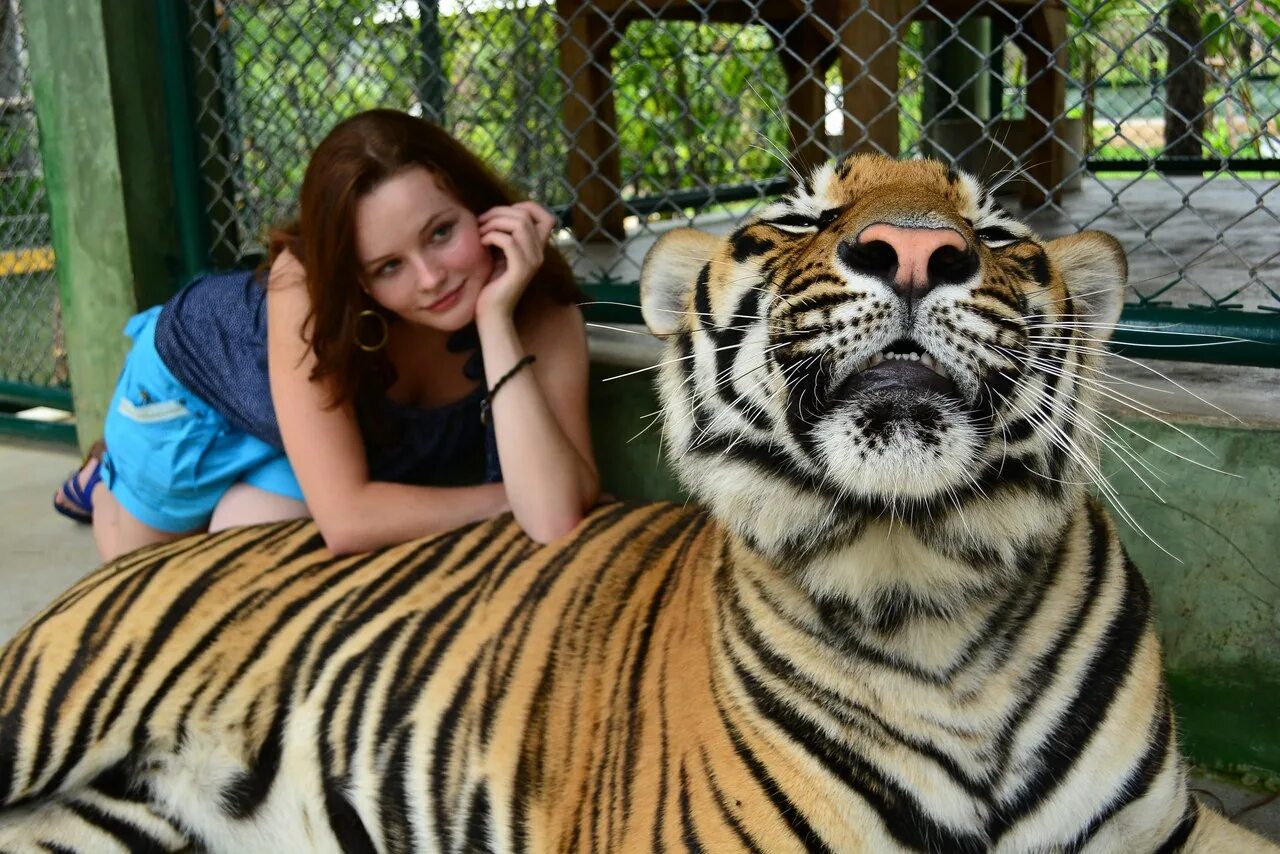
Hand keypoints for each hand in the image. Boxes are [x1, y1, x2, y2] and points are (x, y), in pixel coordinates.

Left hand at [476, 201, 555, 322]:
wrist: (492, 312)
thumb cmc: (492, 282)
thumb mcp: (500, 252)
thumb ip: (506, 234)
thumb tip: (497, 212)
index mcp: (537, 248)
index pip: (546, 216)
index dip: (525, 207)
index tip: (501, 214)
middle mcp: (539, 253)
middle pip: (526, 216)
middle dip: (499, 212)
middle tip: (481, 223)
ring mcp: (532, 262)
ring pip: (519, 225)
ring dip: (495, 223)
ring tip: (481, 232)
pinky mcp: (520, 270)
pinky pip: (509, 242)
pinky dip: (492, 236)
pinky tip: (482, 243)